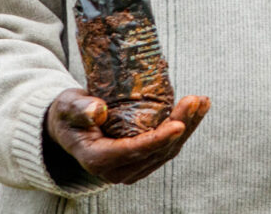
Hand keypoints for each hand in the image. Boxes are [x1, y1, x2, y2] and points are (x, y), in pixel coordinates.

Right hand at [45, 88, 210, 184]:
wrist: (68, 126)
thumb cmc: (68, 114)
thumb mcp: (69, 108)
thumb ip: (80, 109)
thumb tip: (97, 110)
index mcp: (99, 160)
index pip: (135, 151)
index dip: (159, 139)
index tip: (179, 123)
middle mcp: (118, 170)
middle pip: (157, 150)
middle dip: (181, 126)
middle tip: (195, 100)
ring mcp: (132, 168)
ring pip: (167, 150)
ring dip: (188, 126)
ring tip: (202, 102)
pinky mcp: (142, 160)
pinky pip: (167, 147)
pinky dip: (184, 128)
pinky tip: (196, 110)